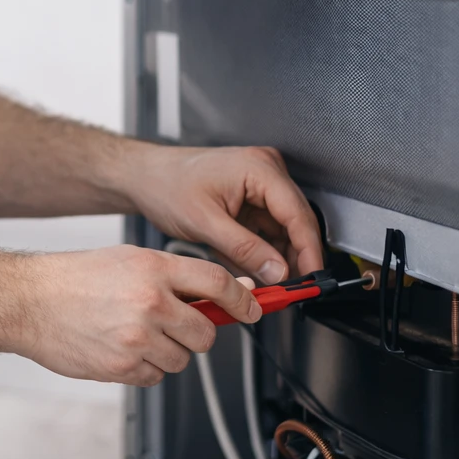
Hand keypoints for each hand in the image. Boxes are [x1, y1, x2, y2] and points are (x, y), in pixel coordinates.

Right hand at [7, 245, 261, 386]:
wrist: (28, 300)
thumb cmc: (75, 277)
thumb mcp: (131, 259)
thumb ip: (179, 275)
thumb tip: (229, 288)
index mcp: (154, 269)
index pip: (218, 283)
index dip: (243, 298)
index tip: (253, 307)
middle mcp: (150, 303)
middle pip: (206, 333)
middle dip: (198, 333)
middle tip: (177, 323)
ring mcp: (136, 338)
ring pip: (182, 359)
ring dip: (168, 351)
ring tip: (136, 331)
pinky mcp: (122, 367)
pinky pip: (155, 377)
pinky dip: (145, 367)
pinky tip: (120, 347)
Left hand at [125, 146, 323, 284]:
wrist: (145, 177)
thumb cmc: (166, 185)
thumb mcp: (205, 222)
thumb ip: (245, 249)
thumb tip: (277, 271)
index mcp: (259, 168)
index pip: (298, 214)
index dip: (309, 250)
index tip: (312, 278)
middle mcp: (265, 171)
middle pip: (296, 222)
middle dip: (295, 258)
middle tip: (292, 290)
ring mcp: (260, 184)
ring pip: (284, 229)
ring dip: (278, 258)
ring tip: (270, 286)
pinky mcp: (251, 197)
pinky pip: (267, 229)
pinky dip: (263, 252)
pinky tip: (255, 271)